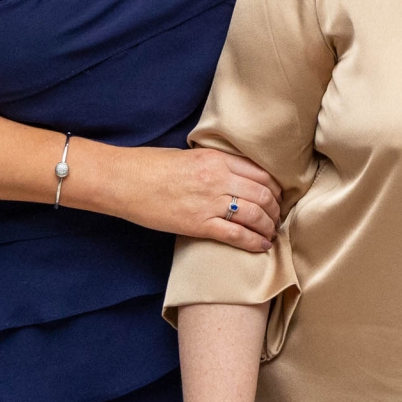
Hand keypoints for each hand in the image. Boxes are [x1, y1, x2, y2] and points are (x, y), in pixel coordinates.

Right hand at [95, 145, 280, 250]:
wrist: (124, 181)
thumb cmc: (149, 166)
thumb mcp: (188, 156)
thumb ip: (213, 165)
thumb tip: (231, 176)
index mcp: (216, 158)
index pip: (260, 172)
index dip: (275, 186)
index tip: (278, 195)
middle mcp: (218, 178)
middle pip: (262, 194)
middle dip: (275, 208)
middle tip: (277, 216)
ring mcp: (209, 203)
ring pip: (255, 215)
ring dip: (268, 225)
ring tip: (271, 232)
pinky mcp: (199, 225)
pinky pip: (236, 235)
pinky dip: (254, 242)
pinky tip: (261, 246)